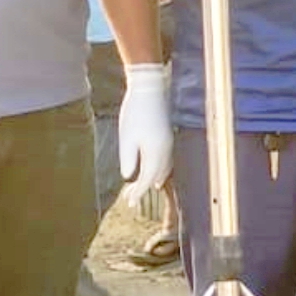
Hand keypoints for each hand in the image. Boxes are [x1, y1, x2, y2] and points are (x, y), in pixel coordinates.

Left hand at [117, 63, 171, 196]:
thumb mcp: (127, 137)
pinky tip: (153, 172)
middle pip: (156, 177)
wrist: (150, 90)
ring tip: (142, 190)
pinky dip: (159, 171)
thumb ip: (128, 159)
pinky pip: (165, 161)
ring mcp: (168, 144)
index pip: (146, 179)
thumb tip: (130, 176)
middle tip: (131, 201)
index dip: (138, 193)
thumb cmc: (135, 113)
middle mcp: (165, 151)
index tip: (130, 204)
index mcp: (155, 152)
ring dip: (152, 180)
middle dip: (143, 189)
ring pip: (163, 170)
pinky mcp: (167, 138)